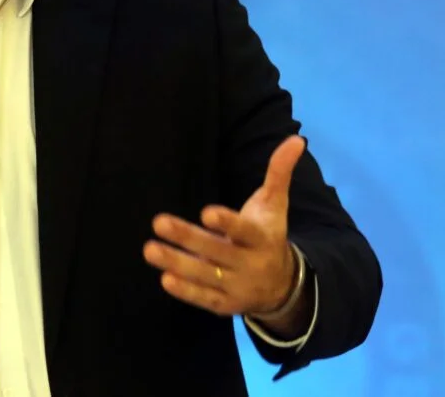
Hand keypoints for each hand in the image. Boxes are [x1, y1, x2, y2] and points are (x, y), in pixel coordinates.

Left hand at [143, 135, 305, 317]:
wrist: (283, 285)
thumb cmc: (270, 235)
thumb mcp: (275, 205)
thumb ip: (279, 172)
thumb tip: (295, 139)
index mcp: (263, 239)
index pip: (244, 231)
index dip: (227, 223)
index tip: (206, 212)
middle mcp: (251, 264)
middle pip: (217, 251)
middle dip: (188, 238)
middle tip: (158, 221)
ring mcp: (237, 287)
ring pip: (205, 275)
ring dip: (177, 263)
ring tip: (149, 249)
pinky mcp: (224, 304)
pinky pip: (204, 298)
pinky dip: (186, 291)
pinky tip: (165, 278)